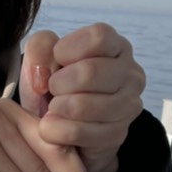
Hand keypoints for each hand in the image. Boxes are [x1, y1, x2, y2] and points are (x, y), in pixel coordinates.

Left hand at [20, 24, 143, 171]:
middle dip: (58, 83)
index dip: (69, 48)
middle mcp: (130, 73)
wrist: (59, 124)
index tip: (57, 58)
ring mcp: (128, 105)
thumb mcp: (42, 59)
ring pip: (85, 105)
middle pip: (90, 72)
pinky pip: (81, 132)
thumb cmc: (55, 86)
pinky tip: (53, 127)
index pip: (99, 37)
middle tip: (51, 90)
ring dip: (57, 108)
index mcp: (115, 46)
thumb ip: (40, 47)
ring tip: (51, 108)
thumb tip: (46, 63)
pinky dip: (58, 131)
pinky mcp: (118, 134)